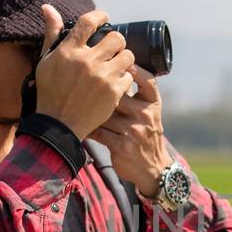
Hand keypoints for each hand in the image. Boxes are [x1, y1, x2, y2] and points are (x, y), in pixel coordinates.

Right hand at [32, 4, 135, 139]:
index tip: (105, 18)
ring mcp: (102, 77)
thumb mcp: (46, 61)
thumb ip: (52, 33)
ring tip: (116, 65)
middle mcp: (86, 61)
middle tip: (112, 48)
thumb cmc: (50, 91)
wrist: (58, 125)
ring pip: (127, 55)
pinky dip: (124, 79)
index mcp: (68, 51)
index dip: (101, 15)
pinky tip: (115, 83)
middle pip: (116, 37)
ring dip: (123, 58)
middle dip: (116, 41)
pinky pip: (129, 76)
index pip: (89, 21)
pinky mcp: (114, 92)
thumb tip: (48, 7)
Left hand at [87, 66, 167, 198]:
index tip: (118, 62)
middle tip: (84, 87)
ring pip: (105, 113)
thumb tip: (114, 68)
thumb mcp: (149, 113)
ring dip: (90, 110)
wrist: (153, 168)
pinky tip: (80, 124)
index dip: (133, 69)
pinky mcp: (122, 146)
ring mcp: (135, 131)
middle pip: (119, 94)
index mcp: (154, 104)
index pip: (147, 80)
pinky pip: (99, 131)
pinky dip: (89, 127)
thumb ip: (136, 94)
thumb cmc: (145, 134)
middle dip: (101, 91)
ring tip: (77, 105)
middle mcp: (146, 116)